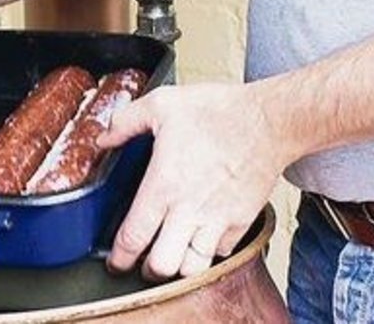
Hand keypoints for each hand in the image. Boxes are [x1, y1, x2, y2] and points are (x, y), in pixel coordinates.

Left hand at [99, 81, 291, 279]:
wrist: (269, 120)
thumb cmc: (219, 111)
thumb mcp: (163, 104)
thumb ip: (126, 122)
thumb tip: (103, 138)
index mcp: (164, 184)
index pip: (133, 238)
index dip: (118, 258)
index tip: (115, 261)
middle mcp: (189, 209)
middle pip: (161, 266)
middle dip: (147, 269)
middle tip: (143, 260)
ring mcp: (218, 219)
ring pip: (192, 269)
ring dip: (179, 267)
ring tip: (172, 254)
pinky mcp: (242, 222)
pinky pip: (221, 253)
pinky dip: (209, 252)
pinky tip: (201, 238)